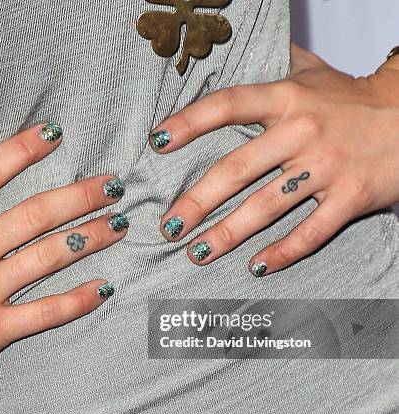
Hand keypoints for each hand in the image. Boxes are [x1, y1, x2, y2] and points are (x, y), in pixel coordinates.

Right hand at [0, 122, 127, 408]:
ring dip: (88, 238)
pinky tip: (104, 288)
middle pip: (33, 214)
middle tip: (113, 183)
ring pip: (47, 257)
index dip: (22, 149)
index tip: (53, 134)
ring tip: (119, 224)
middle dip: (78, 195)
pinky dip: (76, 301)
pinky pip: (43, 313)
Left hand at [151, 43, 398, 275]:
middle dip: (197, 202)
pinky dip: (282, 253)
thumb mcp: (312, 75)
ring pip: (266, 207)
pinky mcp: (351, 198)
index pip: (228, 106)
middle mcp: (302, 132)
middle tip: (169, 227)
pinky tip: (257, 267)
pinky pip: (310, 232)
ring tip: (198, 253)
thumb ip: (273, 67)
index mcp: (287, 100)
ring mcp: (327, 167)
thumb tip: (235, 51)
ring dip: (228, 234)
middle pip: (236, 170)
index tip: (156, 143)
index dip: (189, 123)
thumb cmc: (352, 100)